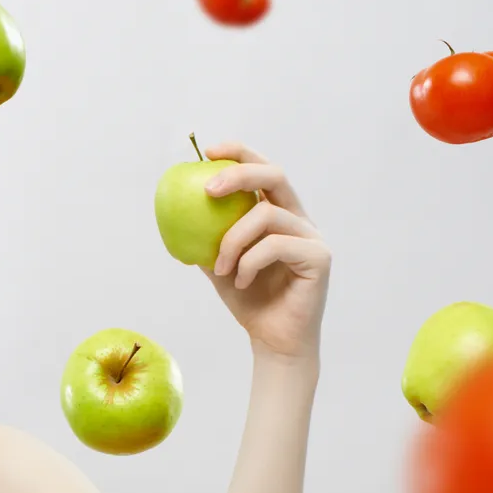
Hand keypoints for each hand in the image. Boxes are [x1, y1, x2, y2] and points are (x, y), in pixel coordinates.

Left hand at [200, 142, 331, 361]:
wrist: (273, 340)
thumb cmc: (249, 301)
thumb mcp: (217, 265)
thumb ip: (205, 239)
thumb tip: (173, 214)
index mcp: (278, 213)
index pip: (262, 171)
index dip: (239, 153)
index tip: (208, 151)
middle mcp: (298, 218)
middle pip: (275, 175)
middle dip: (239, 175)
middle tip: (208, 190)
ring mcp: (312, 236)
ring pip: (268, 215)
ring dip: (233, 239)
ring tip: (219, 267)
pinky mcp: (319, 257)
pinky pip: (275, 245)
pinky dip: (249, 261)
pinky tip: (239, 281)